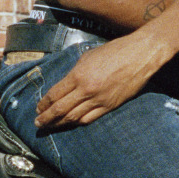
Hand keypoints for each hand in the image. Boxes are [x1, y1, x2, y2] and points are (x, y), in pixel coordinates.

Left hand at [37, 33, 170, 128]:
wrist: (140, 55)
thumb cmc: (115, 51)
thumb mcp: (88, 57)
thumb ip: (75, 72)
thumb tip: (66, 84)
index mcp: (78, 75)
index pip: (54, 95)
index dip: (43, 104)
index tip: (38, 108)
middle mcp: (86, 90)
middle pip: (60, 109)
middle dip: (46, 118)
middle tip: (38, 124)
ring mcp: (99, 99)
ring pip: (74, 117)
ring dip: (60, 123)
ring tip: (52, 126)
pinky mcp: (111, 105)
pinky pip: (90, 118)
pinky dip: (79, 122)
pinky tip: (73, 122)